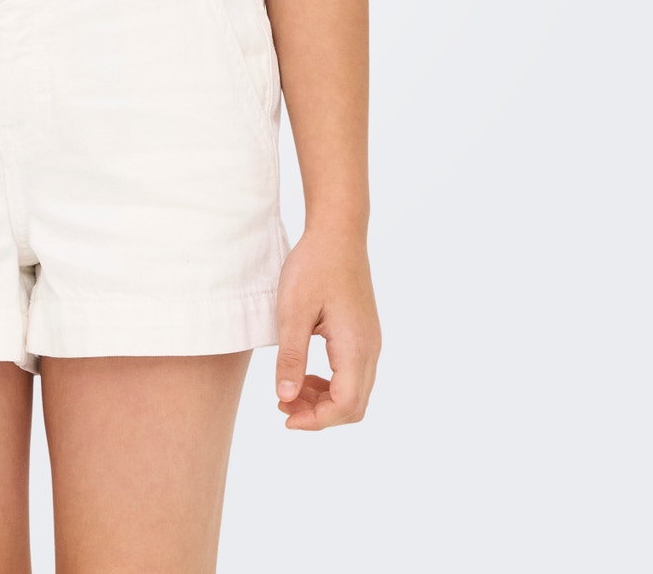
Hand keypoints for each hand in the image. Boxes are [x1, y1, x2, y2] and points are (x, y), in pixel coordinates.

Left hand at [273, 228, 379, 428]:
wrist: (338, 231)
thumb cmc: (314, 266)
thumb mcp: (293, 312)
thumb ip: (291, 357)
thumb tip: (287, 397)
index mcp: (355, 346)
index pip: (346, 405)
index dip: (316, 420)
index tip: (285, 416)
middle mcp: (370, 349)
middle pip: (354, 405)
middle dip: (319, 414)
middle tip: (283, 403)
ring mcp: (370, 341)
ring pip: (355, 392)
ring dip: (324, 400)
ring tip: (289, 390)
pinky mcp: (364, 333)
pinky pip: (353, 374)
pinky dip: (331, 384)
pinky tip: (305, 373)